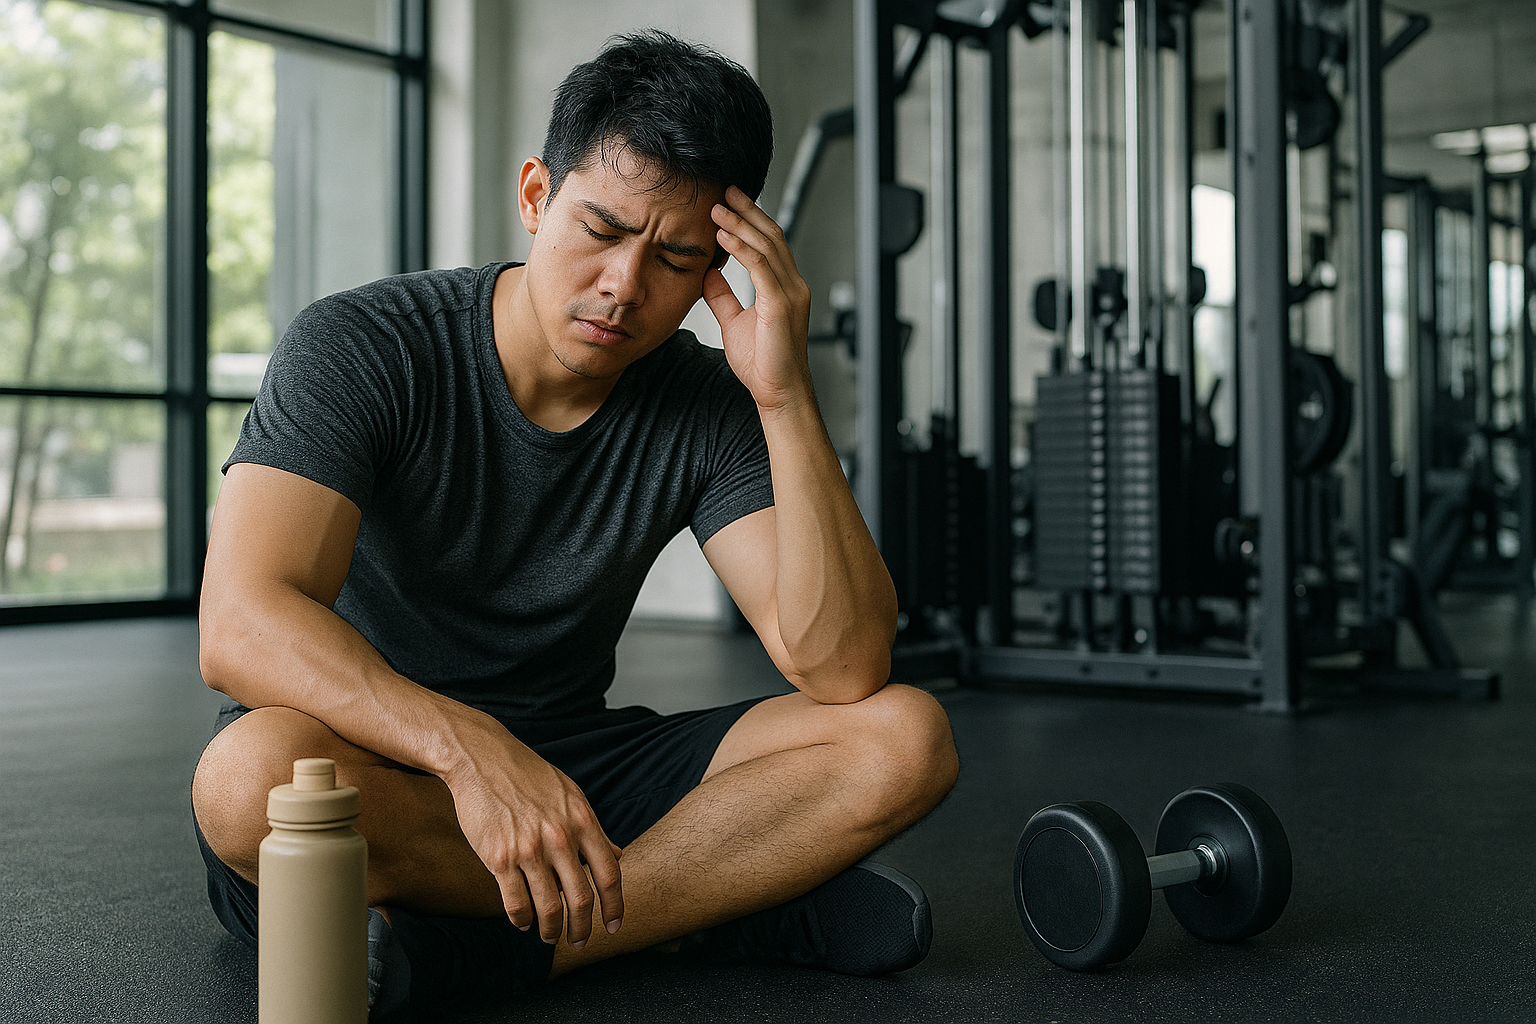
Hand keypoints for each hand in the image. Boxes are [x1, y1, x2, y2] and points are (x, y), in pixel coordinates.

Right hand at [446, 737, 622, 948]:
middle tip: (580, 941)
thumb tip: (617, 855)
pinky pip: (515, 902)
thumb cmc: (527, 776)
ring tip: (550, 937)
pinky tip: (522, 923)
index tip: (614, 925)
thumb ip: (593, 828)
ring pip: (548, 908)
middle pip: (581, 899)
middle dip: (583, 928)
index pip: (609, 874)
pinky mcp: (499, 857)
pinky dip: (521, 920)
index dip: (615, 906)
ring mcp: (529, 849)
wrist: (481, 758)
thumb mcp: (570, 794)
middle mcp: (559, 837)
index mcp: (582, 820)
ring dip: (551, 931)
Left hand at [702, 186, 814, 413]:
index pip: (769, 244)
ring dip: (740, 224)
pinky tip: (724, 236)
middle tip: (724, 191)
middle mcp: (792, 286)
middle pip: (771, 236)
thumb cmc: (763, 365)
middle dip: (747, 211)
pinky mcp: (781, 304)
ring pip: (766, 246)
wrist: (779, 393)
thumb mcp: (734, 322)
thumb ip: (723, 296)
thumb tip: (708, 272)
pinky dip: (741, 248)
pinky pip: (760, 267)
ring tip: (717, 208)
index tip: (729, 203)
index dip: (750, 220)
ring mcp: (791, 293)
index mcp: (784, 288)